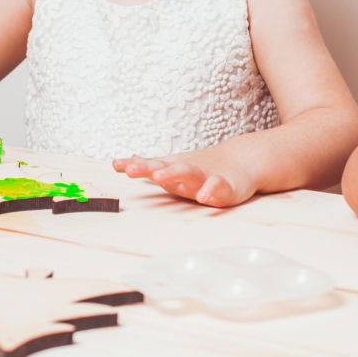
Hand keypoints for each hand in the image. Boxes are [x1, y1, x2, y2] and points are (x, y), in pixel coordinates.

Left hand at [112, 149, 257, 208]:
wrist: (240, 161)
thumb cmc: (201, 169)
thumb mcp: (173, 166)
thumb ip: (149, 165)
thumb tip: (124, 160)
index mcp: (173, 169)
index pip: (150, 165)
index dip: (134, 166)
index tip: (116, 165)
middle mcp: (186, 171)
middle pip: (164, 167)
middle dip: (147, 168)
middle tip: (131, 170)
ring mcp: (204, 177)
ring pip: (188, 173)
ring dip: (173, 173)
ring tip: (159, 176)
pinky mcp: (225, 186)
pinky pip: (217, 188)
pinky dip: (210, 190)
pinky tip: (204, 195)